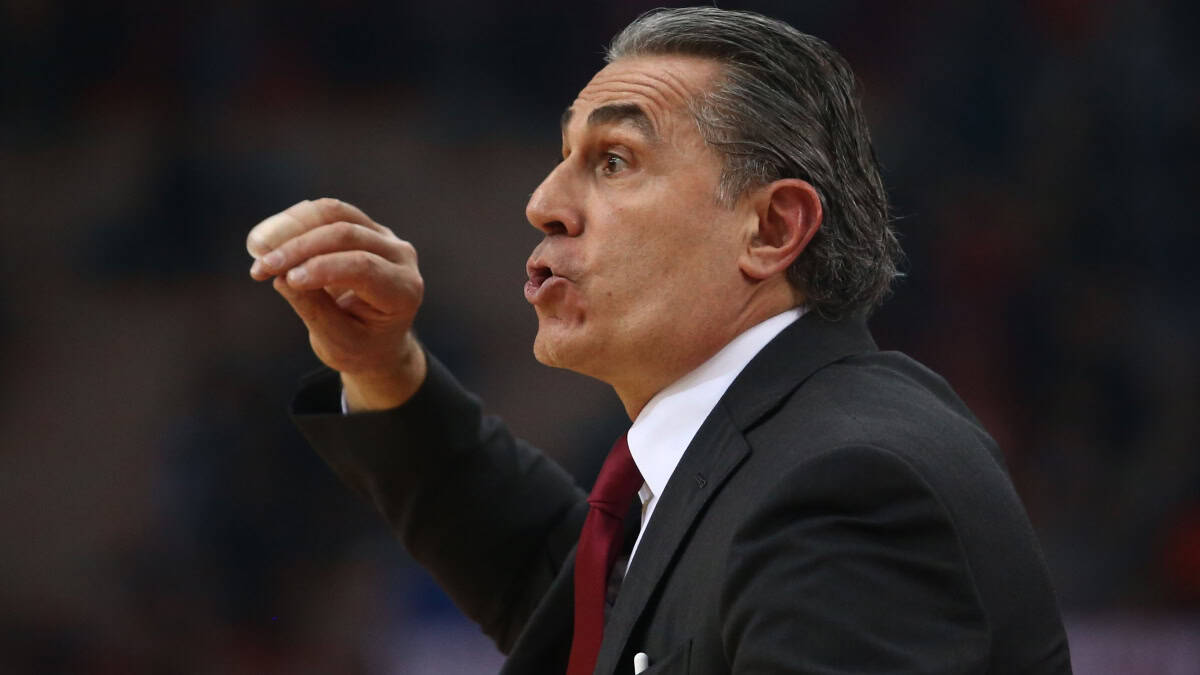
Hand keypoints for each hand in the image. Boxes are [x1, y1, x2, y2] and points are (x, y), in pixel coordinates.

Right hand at [247, 198, 426, 410]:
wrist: (376, 340)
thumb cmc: (359, 346)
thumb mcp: (338, 342)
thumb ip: (315, 310)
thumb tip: (282, 276)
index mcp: (403, 291)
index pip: (364, 267)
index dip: (322, 268)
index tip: (284, 279)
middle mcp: (400, 256)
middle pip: (347, 234)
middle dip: (299, 247)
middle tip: (260, 266)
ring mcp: (384, 237)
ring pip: (335, 213)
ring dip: (291, 226)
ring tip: (256, 247)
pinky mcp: (364, 226)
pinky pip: (327, 213)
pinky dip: (294, 222)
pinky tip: (267, 240)